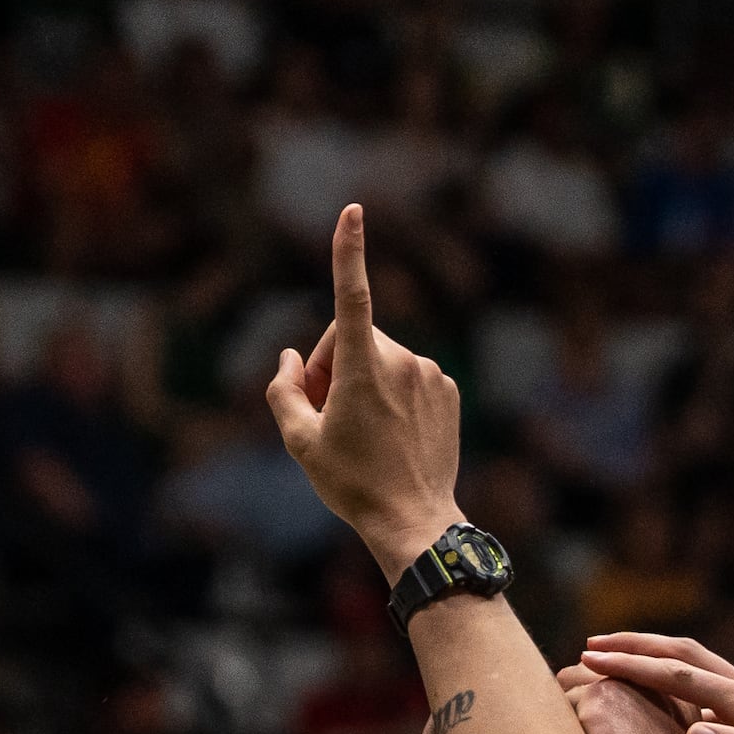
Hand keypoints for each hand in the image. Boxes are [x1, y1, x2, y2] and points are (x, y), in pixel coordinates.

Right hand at [265, 204, 466, 571]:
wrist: (415, 522)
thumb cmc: (352, 484)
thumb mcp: (299, 442)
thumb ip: (284, 389)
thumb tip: (291, 356)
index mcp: (363, 367)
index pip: (351, 295)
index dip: (348, 251)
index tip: (354, 211)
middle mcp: (402, 360)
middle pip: (352, 339)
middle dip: (333, 365)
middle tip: (326, 414)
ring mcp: (431, 375)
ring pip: (381, 359)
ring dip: (364, 380)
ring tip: (361, 432)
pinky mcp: (450, 391)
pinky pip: (410, 378)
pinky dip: (394, 394)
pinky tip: (391, 434)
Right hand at [580, 632, 733, 733]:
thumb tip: (692, 730)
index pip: (680, 674)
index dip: (633, 665)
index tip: (592, 657)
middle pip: (687, 655)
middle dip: (638, 647)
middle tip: (592, 646)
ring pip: (701, 667)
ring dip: (659, 659)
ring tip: (625, 661)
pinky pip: (715, 690)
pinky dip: (684, 684)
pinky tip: (677, 700)